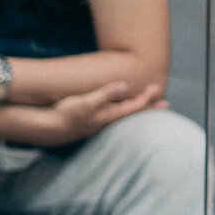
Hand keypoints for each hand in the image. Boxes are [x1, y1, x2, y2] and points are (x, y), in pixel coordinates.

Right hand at [39, 81, 164, 145]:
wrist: (49, 128)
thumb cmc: (67, 114)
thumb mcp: (86, 102)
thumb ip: (105, 94)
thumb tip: (124, 86)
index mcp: (109, 115)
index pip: (135, 107)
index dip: (147, 98)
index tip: (158, 89)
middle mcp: (108, 120)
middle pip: (133, 113)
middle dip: (149, 108)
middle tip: (165, 104)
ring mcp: (100, 122)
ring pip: (124, 115)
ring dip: (137, 109)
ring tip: (148, 106)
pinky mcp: (92, 121)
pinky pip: (114, 115)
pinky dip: (123, 110)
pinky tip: (121, 110)